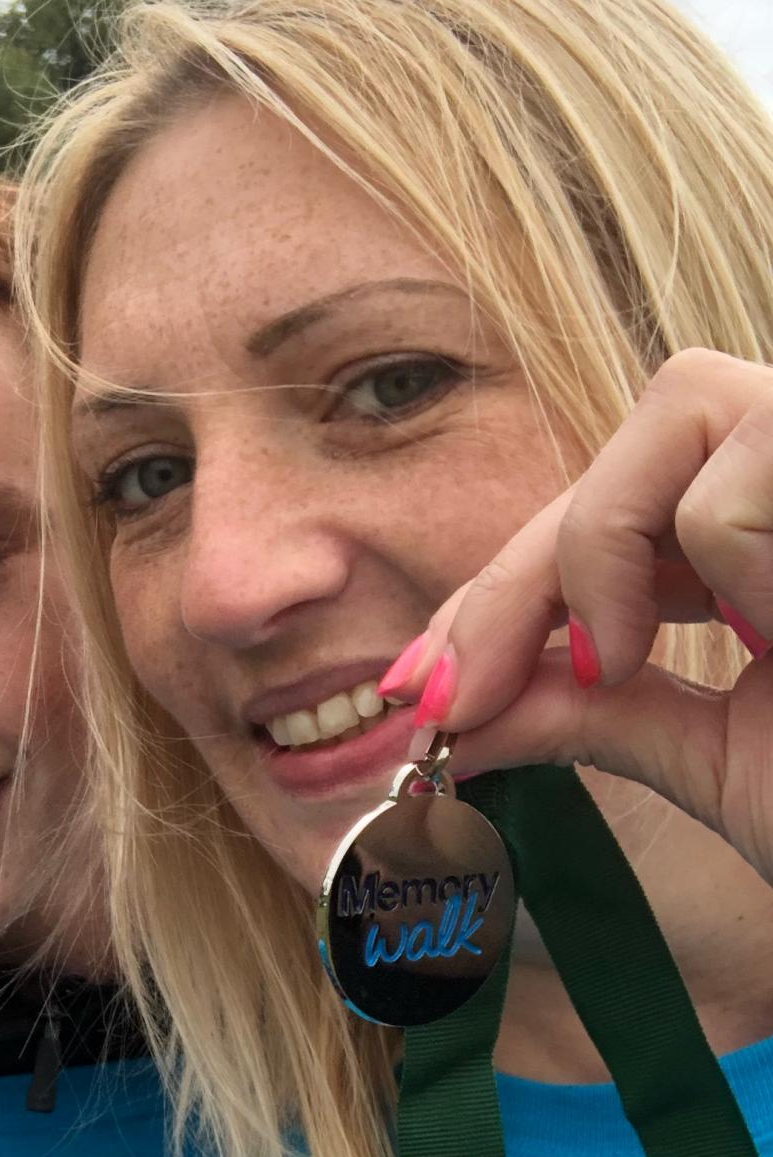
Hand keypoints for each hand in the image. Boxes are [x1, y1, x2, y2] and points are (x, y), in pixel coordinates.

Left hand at [391, 350, 772, 884]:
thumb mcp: (719, 757)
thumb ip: (597, 711)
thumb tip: (455, 715)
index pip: (617, 513)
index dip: (503, 591)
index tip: (416, 691)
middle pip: (638, 436)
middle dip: (521, 570)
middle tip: (452, 695)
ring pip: (691, 400)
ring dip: (623, 540)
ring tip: (666, 653)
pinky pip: (744, 473)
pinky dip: (726, 557)